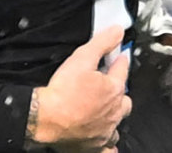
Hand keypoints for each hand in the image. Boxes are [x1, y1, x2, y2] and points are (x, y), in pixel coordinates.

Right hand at [26, 25, 131, 151]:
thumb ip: (101, 43)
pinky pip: (108, 148)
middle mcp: (114, 112)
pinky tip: (105, 142)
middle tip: (110, 85)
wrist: (46, 118)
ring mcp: (105, 130)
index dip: (120, 61)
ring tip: (107, 110)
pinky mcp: (95, 145)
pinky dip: (108, 145)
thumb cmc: (63, 91)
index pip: (122, 70)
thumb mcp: (82, 58)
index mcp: (113, 89)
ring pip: (117, 123)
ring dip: (114, 116)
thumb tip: (117, 31)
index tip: (119, 57)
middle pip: (124, 100)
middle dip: (120, 91)